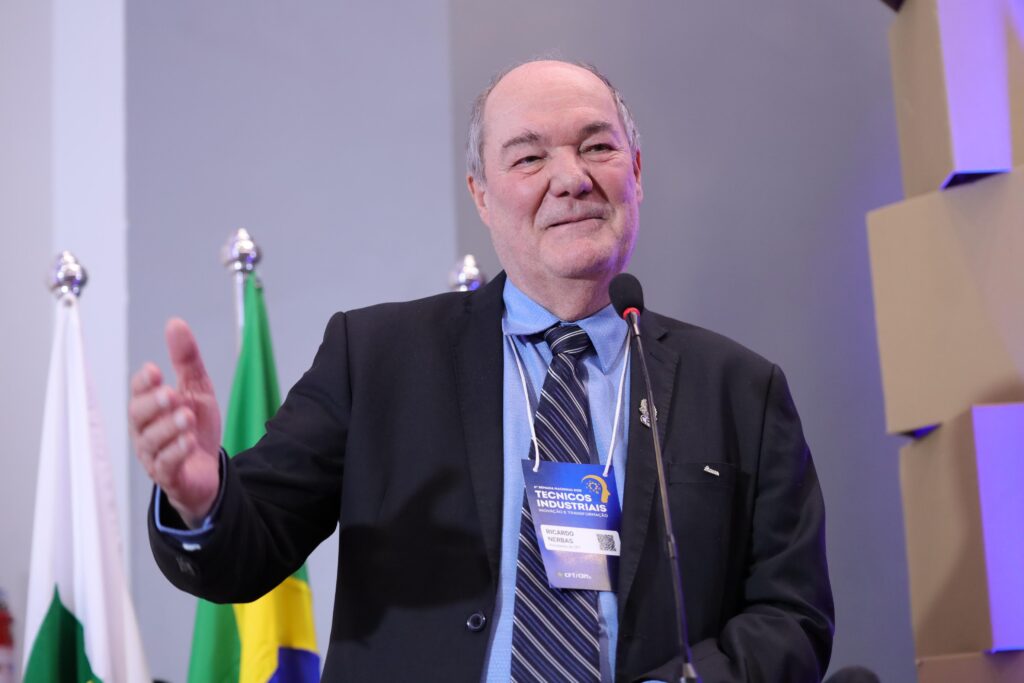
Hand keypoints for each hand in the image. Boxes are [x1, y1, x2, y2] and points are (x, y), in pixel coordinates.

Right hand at [129, 318, 222, 526]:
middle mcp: (145, 431)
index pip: (137, 392)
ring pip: (151, 441)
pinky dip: (176, 452)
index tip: (155, 371)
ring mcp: (153, 455)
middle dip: (153, 403)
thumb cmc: (195, 428)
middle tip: (171, 395)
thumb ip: (186, 360)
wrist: (209, 469)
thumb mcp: (197, 389)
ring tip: (186, 417)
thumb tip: (175, 323)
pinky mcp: (168, 476)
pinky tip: (189, 441)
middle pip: (138, 416)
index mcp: (150, 408)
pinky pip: (165, 465)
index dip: (143, 383)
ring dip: (168, 427)